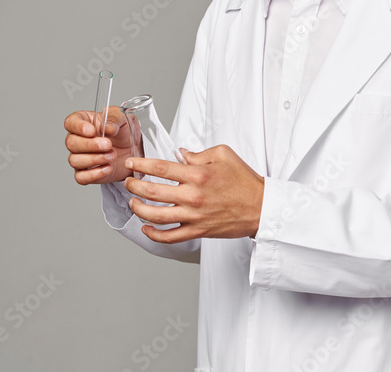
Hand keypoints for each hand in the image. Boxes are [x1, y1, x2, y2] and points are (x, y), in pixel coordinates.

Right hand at [64, 106, 139, 184]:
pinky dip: (94, 174)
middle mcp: (77, 139)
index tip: (91, 131)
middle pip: (71, 143)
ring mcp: (79, 157)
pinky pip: (81, 177)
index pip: (70, 122)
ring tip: (112, 155)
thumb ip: (114, 119)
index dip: (78, 127)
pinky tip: (108, 168)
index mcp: (83, 121)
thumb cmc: (123, 132)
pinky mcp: (85, 173)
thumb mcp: (123, 118)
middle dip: (90, 145)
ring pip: (74, 160)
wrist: (132, 151)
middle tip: (108, 145)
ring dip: (94, 159)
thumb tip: (107, 127)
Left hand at [124, 144, 264, 242]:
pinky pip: (170, 236)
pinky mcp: (198, 231)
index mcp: (197, 175)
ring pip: (155, 215)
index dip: (140, 165)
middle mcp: (192, 196)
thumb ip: (199, 153)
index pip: (160, 168)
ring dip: (138, 208)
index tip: (131, 163)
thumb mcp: (224, 155)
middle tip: (128, 182)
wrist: (261, 207)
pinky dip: (154, 234)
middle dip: (134, 185)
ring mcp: (194, 216)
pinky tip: (146, 227)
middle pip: (151, 191)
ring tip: (133, 202)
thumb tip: (181, 154)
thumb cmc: (245, 181)